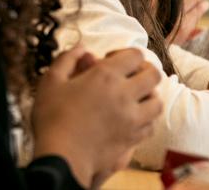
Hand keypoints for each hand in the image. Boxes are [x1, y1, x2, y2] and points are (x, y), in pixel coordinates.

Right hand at [31, 46, 161, 186]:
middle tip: (130, 76)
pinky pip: (151, 125)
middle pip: (153, 74)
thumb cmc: (53, 118)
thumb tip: (82, 49)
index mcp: (106, 75)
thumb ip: (67, 59)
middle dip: (144, 70)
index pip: (136, 55)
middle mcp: (125, 94)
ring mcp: (132, 118)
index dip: (127, 54)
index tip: (112, 61)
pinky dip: (146, 120)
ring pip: (157, 101)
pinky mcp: (132, 139)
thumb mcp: (51, 81)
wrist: (61, 159)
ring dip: (148, 96)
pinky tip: (132, 119)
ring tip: (135, 98)